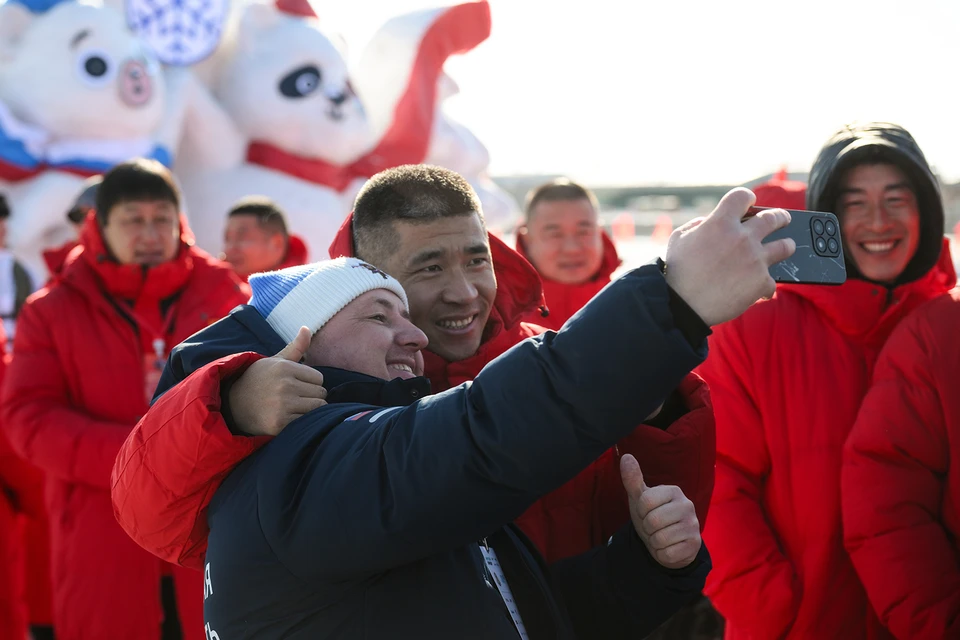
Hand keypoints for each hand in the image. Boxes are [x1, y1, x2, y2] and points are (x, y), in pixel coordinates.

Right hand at [228, 327, 326, 436]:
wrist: (234, 405)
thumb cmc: (259, 380)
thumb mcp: (275, 361)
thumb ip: (295, 347)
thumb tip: (307, 328)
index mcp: (284, 368)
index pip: (319, 378)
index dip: (310, 382)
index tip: (297, 385)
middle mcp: (284, 385)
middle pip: (320, 393)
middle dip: (312, 396)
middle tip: (295, 398)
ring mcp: (282, 405)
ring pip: (317, 407)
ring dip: (310, 410)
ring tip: (295, 407)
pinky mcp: (280, 423)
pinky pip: (307, 421)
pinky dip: (302, 421)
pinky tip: (289, 417)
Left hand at [620, 453, 700, 569]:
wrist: (667, 542)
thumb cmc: (652, 516)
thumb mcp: (640, 498)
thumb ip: (632, 479)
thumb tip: (626, 457)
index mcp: (674, 491)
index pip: (645, 502)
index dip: (640, 511)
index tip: (646, 512)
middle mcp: (687, 506)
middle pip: (652, 521)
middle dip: (647, 528)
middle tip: (654, 527)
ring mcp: (694, 526)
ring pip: (660, 539)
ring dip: (654, 542)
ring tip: (661, 537)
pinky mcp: (695, 545)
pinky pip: (667, 554)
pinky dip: (662, 554)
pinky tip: (668, 547)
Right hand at [663, 187, 794, 325]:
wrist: (682, 305)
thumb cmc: (677, 271)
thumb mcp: (680, 238)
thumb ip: (699, 225)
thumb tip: (710, 222)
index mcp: (720, 222)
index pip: (743, 196)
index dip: (747, 199)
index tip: (750, 203)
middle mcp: (742, 237)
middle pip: (773, 218)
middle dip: (780, 217)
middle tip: (782, 219)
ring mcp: (755, 259)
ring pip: (785, 246)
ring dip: (786, 245)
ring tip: (785, 247)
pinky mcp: (761, 282)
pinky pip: (772, 280)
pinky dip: (765, 285)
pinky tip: (760, 289)